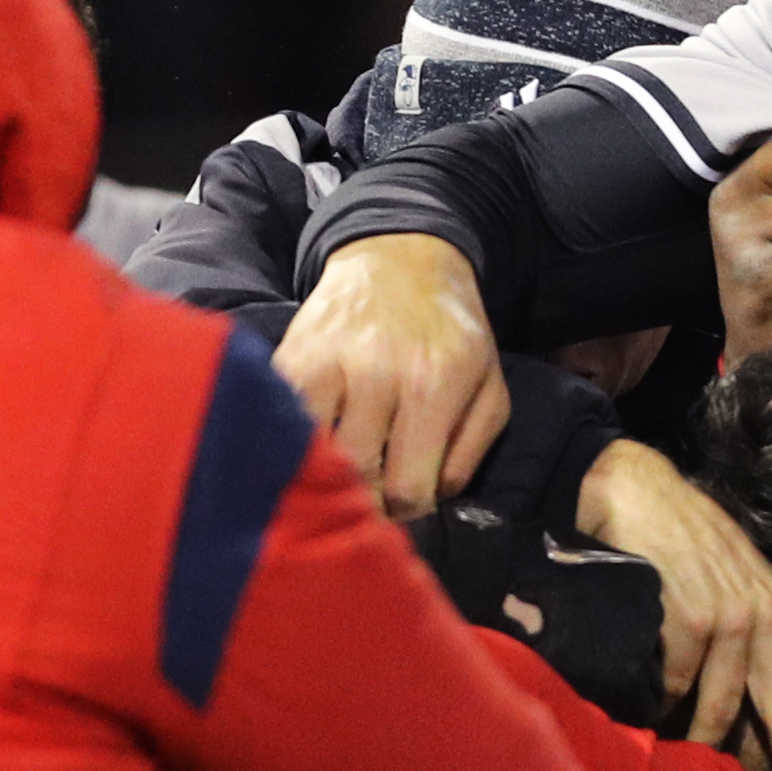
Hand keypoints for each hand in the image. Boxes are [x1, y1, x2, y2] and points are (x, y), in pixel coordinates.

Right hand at [278, 235, 511, 517]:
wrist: (397, 257)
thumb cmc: (448, 332)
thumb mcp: (489, 386)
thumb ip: (471, 451)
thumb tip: (432, 501)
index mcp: (432, 384)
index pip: (407, 489)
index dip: (407, 514)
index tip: (403, 509)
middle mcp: (376, 373)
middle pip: (357, 478)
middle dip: (365, 503)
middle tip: (370, 503)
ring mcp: (325, 364)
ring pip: (314, 458)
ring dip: (326, 479)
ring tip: (341, 481)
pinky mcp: (289, 357)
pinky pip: (283, 426)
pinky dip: (295, 448)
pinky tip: (313, 450)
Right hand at [574, 439, 771, 770]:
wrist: (638, 492)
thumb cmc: (687, 540)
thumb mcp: (741, 579)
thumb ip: (759, 627)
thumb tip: (762, 691)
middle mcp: (766, 616)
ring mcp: (728, 618)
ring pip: (722, 705)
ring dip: (710, 739)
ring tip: (700, 765)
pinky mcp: (688, 620)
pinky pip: (676, 684)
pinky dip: (664, 700)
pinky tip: (653, 708)